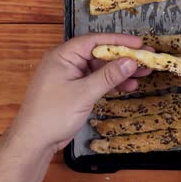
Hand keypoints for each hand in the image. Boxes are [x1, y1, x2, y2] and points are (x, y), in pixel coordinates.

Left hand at [10, 34, 150, 152]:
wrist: (34, 140)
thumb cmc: (53, 114)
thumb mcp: (84, 93)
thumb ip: (108, 76)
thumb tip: (130, 61)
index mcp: (63, 55)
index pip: (94, 41)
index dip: (118, 41)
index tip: (139, 43)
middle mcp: (66, 62)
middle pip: (99, 53)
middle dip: (123, 57)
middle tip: (146, 57)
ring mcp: (70, 76)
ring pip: (99, 68)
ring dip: (120, 71)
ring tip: (144, 73)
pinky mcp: (74, 90)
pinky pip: (96, 81)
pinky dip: (111, 83)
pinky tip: (128, 86)